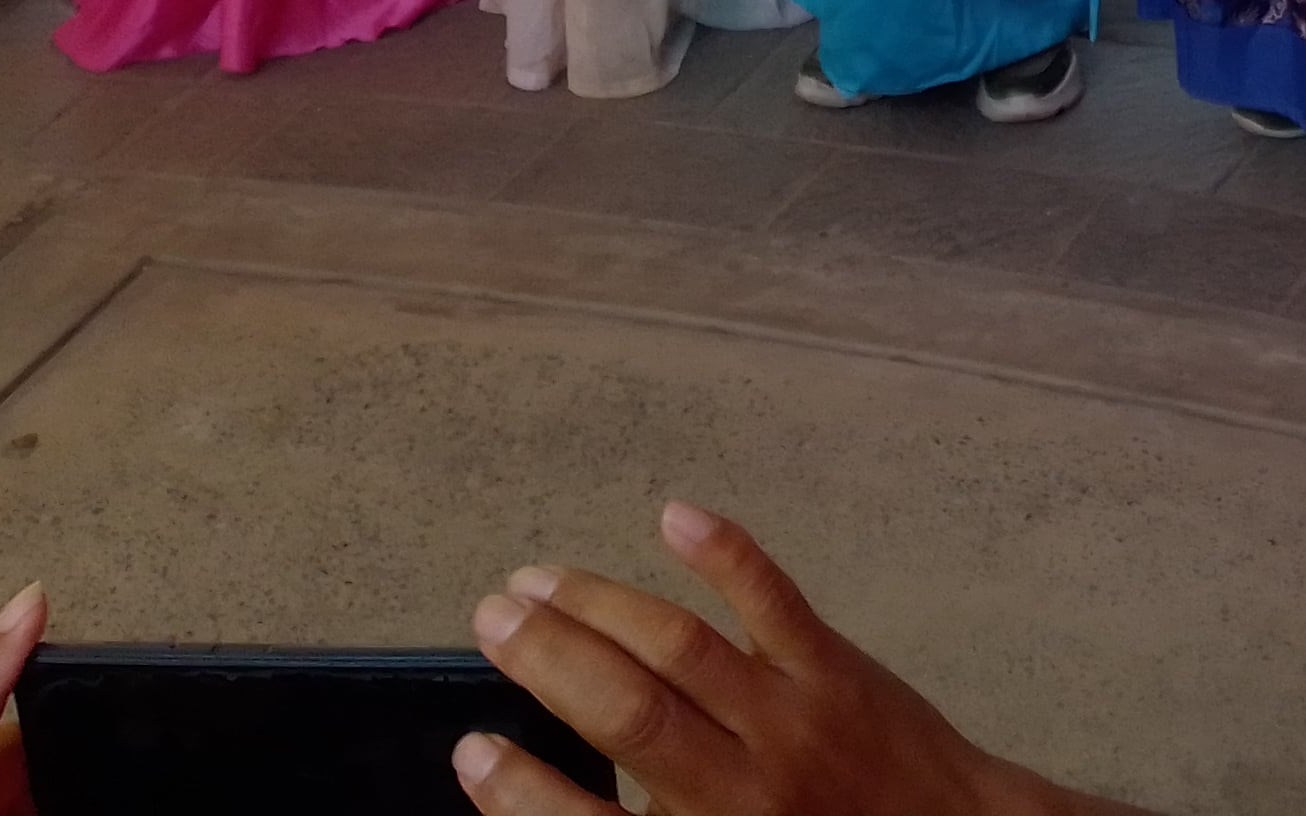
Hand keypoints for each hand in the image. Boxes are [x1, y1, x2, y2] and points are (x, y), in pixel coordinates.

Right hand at [457, 500, 1138, 815]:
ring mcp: (792, 718)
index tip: (471, 750)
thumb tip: (547, 793)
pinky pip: (773, 601)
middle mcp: (743, 787)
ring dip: (602, 606)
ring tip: (537, 580)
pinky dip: (724, 553)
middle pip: (628, 714)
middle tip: (491, 618)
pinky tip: (673, 517)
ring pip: (682, 649)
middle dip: (548, 662)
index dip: (524, 793)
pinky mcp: (835, 668)